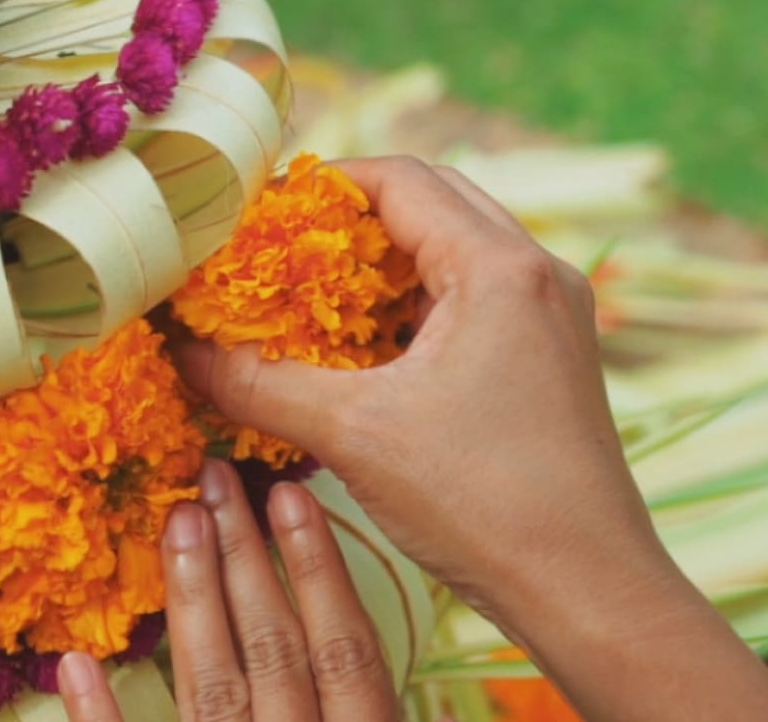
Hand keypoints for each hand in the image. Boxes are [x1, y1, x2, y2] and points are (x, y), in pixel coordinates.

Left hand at [58, 459, 398, 720]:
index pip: (345, 652)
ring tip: (177, 524)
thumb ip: (364, 691)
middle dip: (245, 558)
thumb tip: (345, 603)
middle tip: (216, 480)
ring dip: (193, 601)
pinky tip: (76, 663)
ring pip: (214, 690)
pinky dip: (101, 717)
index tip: (291, 493)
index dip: (321, 570)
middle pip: (275, 651)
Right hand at [172, 157, 767, 719]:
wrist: (587, 589)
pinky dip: (415, 311)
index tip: (257, 215)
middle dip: (349, 222)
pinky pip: (473, 304)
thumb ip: (259, 385)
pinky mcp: (551, 360)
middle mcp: (536, 274)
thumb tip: (180, 354)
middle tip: (278, 253)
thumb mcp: (354, 436)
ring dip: (383, 270)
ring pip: (454, 255)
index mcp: (499, 267)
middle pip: (431, 202)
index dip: (320, 186)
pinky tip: (364, 355)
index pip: (399, 179)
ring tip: (311, 302)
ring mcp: (552, 317)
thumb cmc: (484, 504)